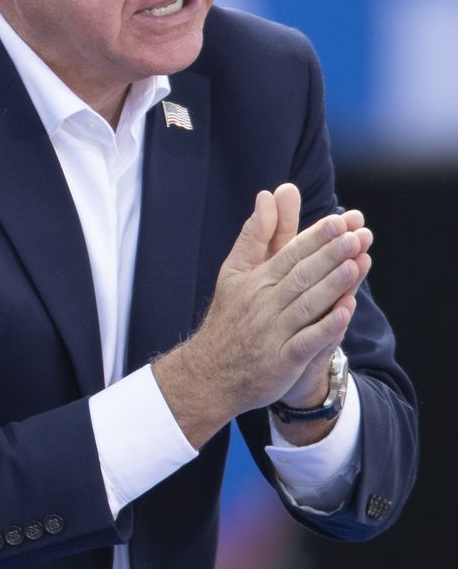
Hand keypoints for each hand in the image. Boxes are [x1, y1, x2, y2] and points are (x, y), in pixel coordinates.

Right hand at [154, 183, 370, 444]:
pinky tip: (344, 313)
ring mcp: (272, 333)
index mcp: (255, 280)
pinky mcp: (281, 361)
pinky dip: (324, 328)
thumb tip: (267, 194)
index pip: (289, 253)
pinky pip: (305, 342)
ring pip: (307, 305)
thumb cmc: (230, 318)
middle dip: (330, 254)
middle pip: (301, 275)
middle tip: (357, 235)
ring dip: (332, 285)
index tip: (341, 219)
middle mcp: (263, 304)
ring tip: (357, 264)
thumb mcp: (235, 272)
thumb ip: (256, 234)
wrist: (210, 373)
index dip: (316, 237)